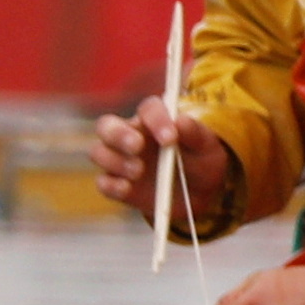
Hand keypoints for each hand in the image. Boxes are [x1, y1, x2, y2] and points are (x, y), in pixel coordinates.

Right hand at [91, 100, 240, 227]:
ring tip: (138, 171)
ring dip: (115, 161)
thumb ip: (195, 133)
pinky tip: (126, 188)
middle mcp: (130, 135)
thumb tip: (181, 121)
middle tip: (138, 147)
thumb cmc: (201, 161)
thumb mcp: (206, 147)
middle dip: (119, 134)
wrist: (199, 194)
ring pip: (99, 152)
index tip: (170, 139)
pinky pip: (103, 183)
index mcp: (154, 120)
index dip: (156, 120)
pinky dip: (112, 185)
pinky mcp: (117, 185)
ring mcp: (120, 160)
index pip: (148, 109)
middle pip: (107, 125)